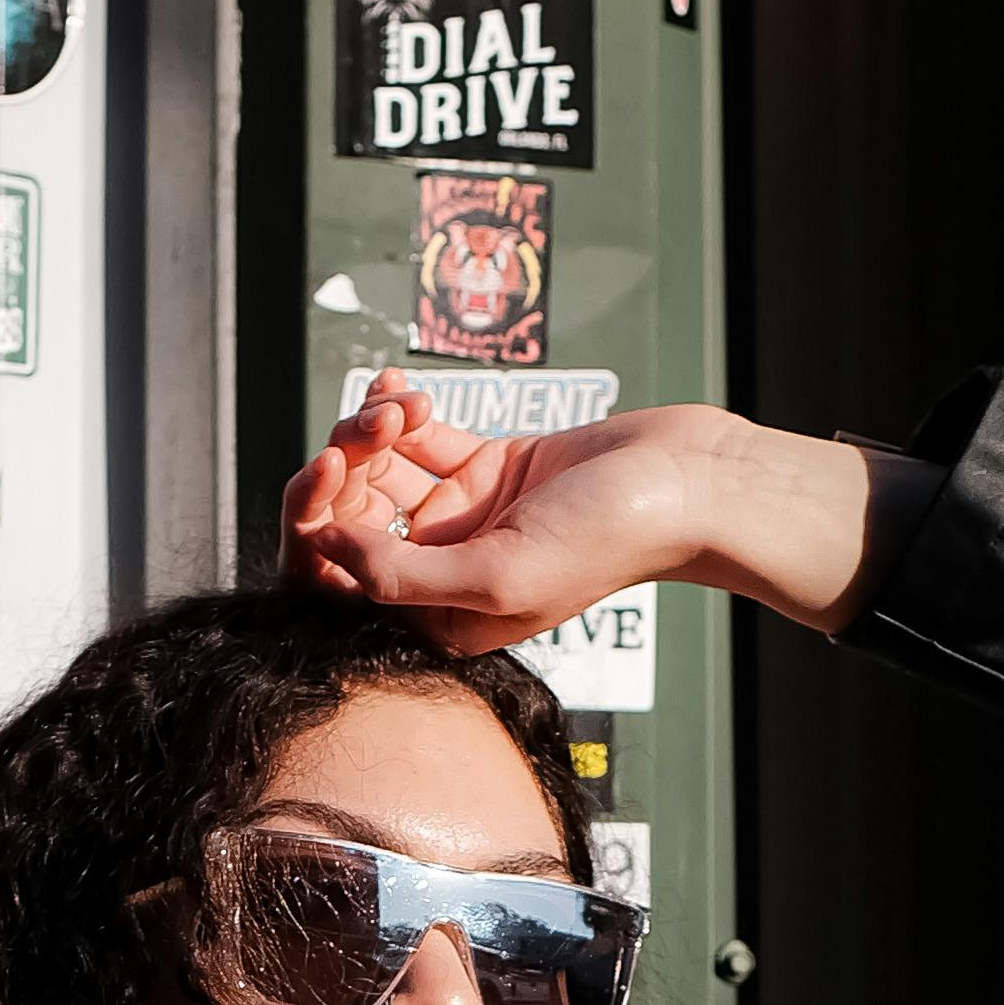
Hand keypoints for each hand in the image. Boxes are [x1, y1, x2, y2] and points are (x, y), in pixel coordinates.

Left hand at [281, 377, 872, 647]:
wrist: (681, 482)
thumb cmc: (607, 539)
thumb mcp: (495, 574)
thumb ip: (403, 573)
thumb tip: (327, 547)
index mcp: (445, 620)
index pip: (350, 588)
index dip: (322, 534)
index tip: (327, 482)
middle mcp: (447, 574)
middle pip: (356, 526)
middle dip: (345, 472)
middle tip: (367, 431)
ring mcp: (464, 518)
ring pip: (381, 475)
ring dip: (373, 433)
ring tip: (396, 403)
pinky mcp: (483, 468)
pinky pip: (417, 441)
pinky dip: (399, 412)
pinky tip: (394, 384)